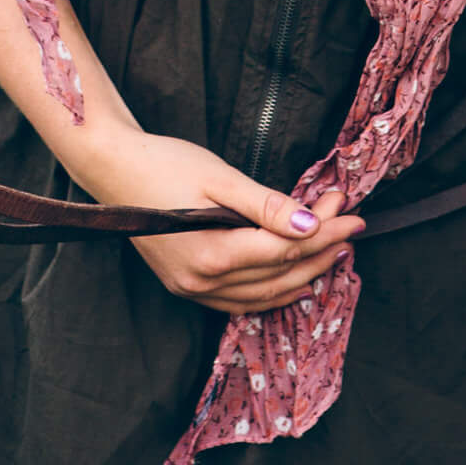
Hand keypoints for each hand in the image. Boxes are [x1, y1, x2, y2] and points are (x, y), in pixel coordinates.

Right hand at [88, 129, 363, 313]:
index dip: (323, 231)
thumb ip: (265, 205)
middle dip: (321, 248)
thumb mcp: (219, 177)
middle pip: (278, 273)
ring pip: (262, 294)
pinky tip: (292, 283)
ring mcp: (193, 289)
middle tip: (351, 224)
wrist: (114, 170)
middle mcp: (204, 282)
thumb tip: (310, 223)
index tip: (351, 211)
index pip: (285, 249)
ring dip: (303, 274)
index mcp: (214, 253)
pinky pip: (240, 301)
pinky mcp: (186, 286)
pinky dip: (271, 292)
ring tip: (335, 252)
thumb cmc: (165, 163)